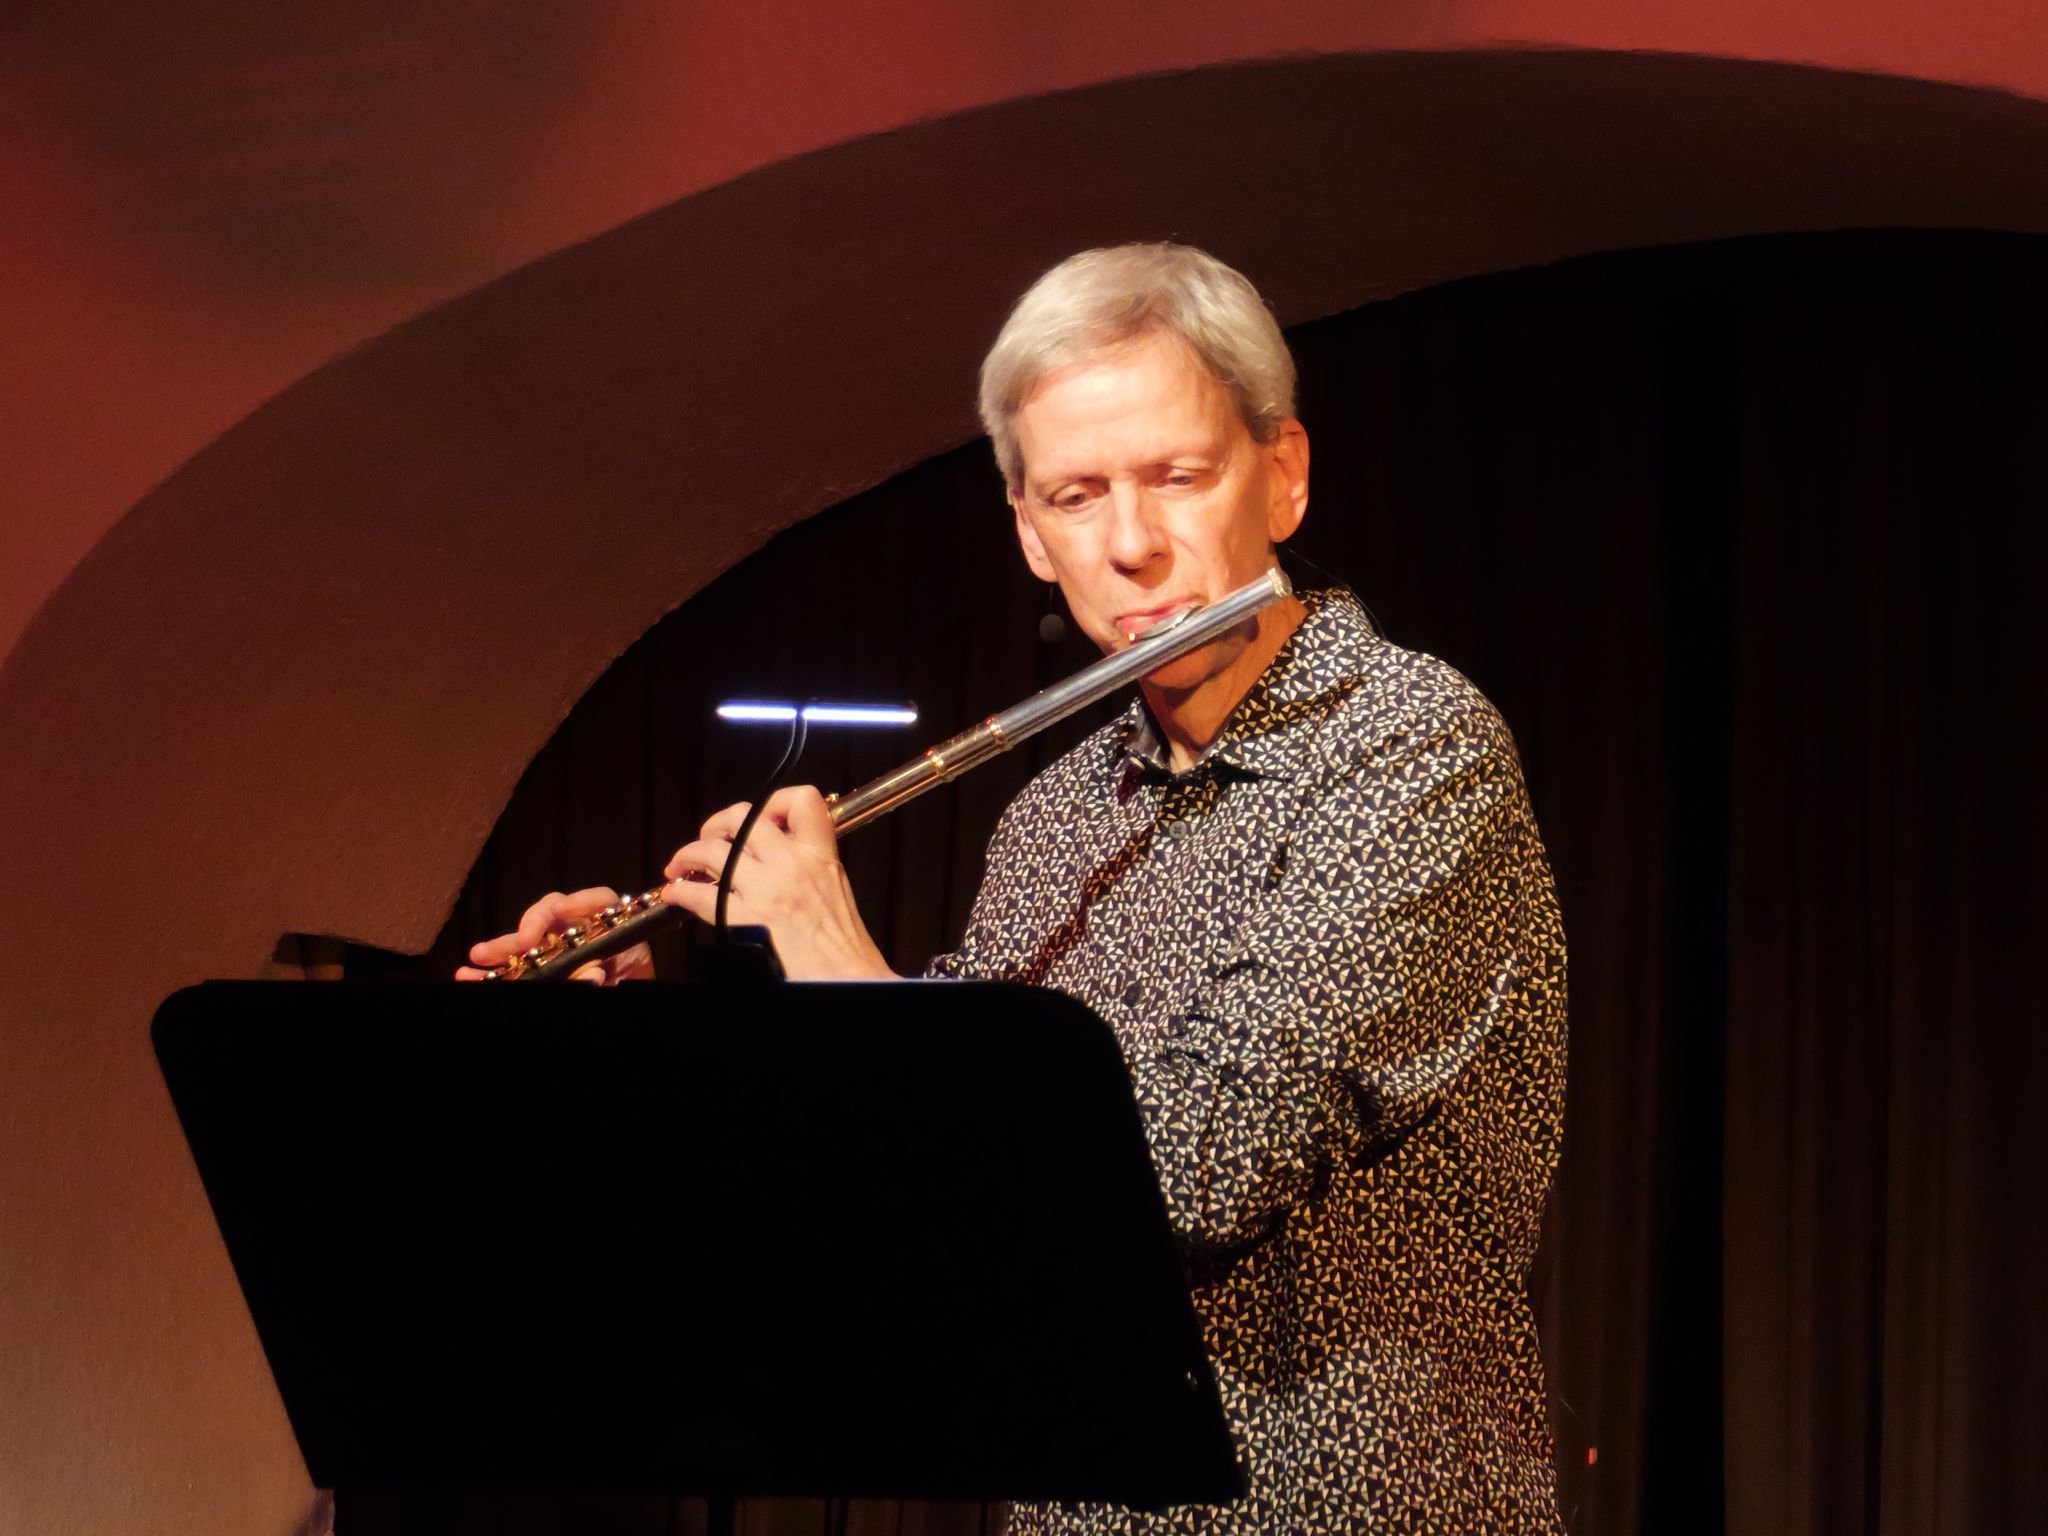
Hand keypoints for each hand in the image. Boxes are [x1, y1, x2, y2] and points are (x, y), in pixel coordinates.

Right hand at [454, 886, 654, 982]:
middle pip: (553, 917)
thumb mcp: (627, 979)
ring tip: (478, 957)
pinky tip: (470, 976)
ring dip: (502, 948)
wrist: (625, 995)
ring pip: (528, 941)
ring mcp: (561, 951)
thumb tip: (591, 971)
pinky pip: (518, 967)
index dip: (580, 901)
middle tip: (521, 940)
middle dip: (530, 926)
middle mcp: (584, 934)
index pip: (599, 901)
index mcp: (614, 930)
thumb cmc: (631, 984)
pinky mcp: (545, 969)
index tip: (561, 909)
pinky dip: (494, 972)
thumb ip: (607, 973)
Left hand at [662, 785, 895, 980]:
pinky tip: (676, 895)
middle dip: (717, 824)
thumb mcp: (836, 889)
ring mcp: (766, 892)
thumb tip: (785, 852)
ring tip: (682, 865)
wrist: (849, 978)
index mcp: (820, 857)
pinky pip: (700, 896)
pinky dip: (681, 893)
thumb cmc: (844, 947)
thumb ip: (811, 865)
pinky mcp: (745, 922)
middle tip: (711, 837)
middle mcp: (791, 867)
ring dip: (689, 854)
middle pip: (743, 818)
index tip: (761, 816)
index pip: (802, 801)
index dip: (773, 801)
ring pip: (713, 851)